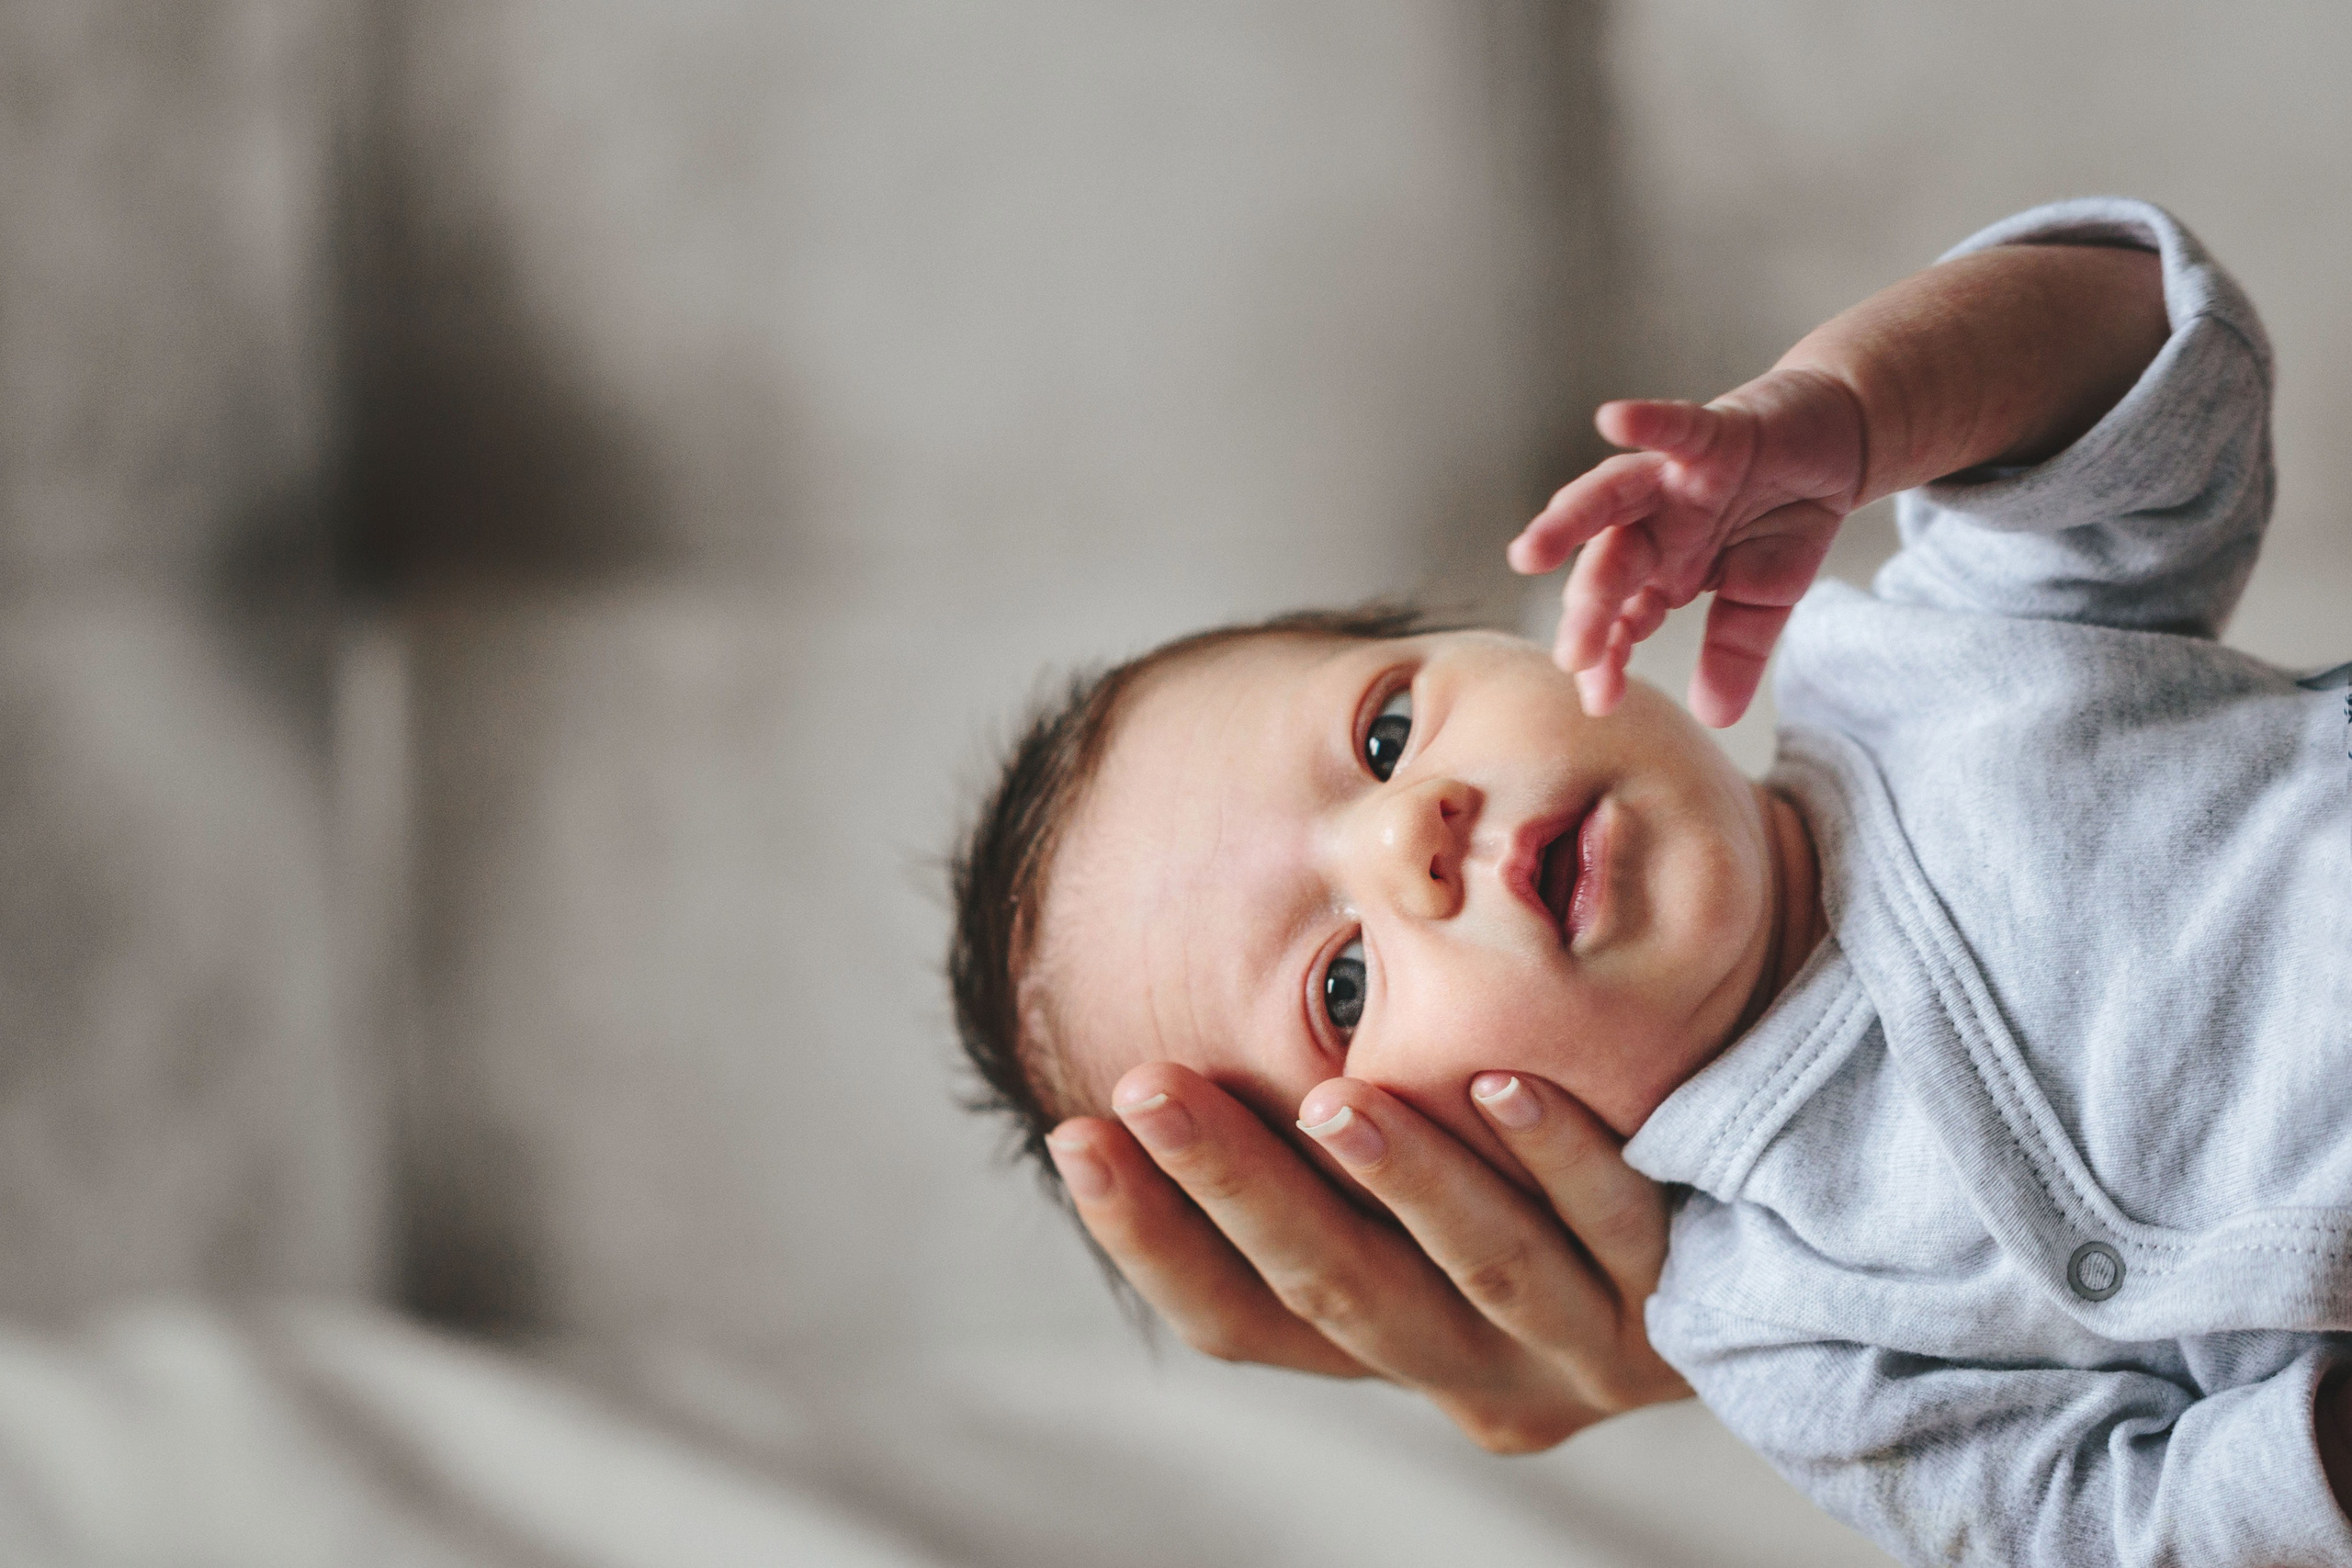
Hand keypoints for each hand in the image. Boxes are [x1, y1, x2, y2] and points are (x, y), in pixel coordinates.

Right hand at [1045, 1064, 1688, 1452]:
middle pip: (1336, 1288)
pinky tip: (1500, 1083)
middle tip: (1150, 1088)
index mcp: (1387, 1350)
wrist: (1759, 1255)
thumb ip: (1332, 1160)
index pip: (1244, 1321)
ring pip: (1477, 1270)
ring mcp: (1580, 1346)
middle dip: (1236, 1187)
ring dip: (1399, 1182)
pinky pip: (1616, 1224)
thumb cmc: (1539, 1195)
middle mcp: (1470, 1373)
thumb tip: (1177, 1056)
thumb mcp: (1427, 1201)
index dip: (1152, 1241)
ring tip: (1330, 1099)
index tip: (1076, 1136)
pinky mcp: (1683, 1300)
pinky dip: (1556, 1157)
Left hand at [1509, 369, 1865, 727]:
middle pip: (1609, 568)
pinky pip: (1676, 427)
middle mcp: (1655, 525)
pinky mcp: (1714, 435)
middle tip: (1572, 656)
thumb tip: (1714, 718)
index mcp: (1661, 569)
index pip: (1623, 619)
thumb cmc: (1784, 517)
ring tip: (1531, 551)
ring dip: (1570, 521)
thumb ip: (1735, 653)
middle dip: (1589, 611)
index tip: (1599, 701)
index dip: (1609, 658)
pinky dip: (1647, 423)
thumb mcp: (1766, 599)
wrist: (1833, 440)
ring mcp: (1676, 478)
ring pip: (1612, 497)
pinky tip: (1612, 419)